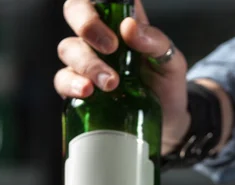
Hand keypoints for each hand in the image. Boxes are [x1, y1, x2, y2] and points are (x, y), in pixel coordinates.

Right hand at [55, 0, 227, 155]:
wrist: (168, 122)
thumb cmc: (168, 86)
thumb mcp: (171, 62)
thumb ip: (155, 42)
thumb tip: (129, 28)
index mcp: (123, 23)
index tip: (115, 17)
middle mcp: (101, 38)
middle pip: (75, 13)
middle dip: (87, 26)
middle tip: (111, 48)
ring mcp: (88, 62)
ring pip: (68, 49)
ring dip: (87, 64)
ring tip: (111, 83)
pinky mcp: (80, 88)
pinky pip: (63, 80)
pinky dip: (71, 84)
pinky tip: (86, 92)